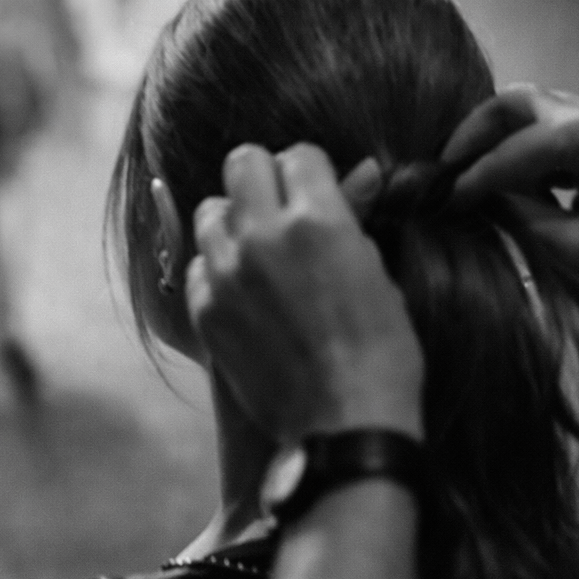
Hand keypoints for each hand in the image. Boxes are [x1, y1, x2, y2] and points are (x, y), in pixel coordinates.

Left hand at [186, 144, 423, 442]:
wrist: (344, 424)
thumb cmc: (380, 350)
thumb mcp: (377, 273)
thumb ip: (354, 216)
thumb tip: (364, 170)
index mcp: (317, 219)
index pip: (297, 154)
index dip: (310, 172)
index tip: (317, 192)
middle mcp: (264, 236)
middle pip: (242, 162)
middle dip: (264, 177)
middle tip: (281, 206)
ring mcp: (227, 274)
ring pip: (211, 211)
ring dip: (235, 221)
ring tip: (260, 250)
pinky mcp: (205, 310)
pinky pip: (198, 266)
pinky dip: (218, 271)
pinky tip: (245, 293)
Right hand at [443, 86, 578, 320]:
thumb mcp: (575, 248)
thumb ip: (520, 214)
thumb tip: (476, 198)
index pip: (512, 150)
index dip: (471, 176)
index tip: (440, 199)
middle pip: (519, 102)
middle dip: (477, 132)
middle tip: (447, 166)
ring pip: (540, 111)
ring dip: (505, 138)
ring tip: (474, 176)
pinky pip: (562, 130)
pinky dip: (532, 150)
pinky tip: (517, 185)